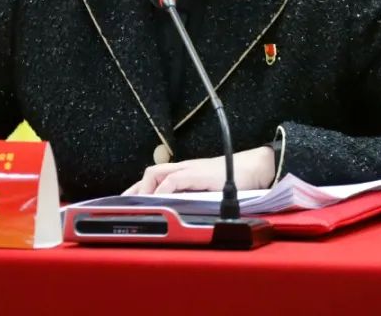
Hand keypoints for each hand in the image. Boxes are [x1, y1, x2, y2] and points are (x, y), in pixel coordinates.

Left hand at [122, 146, 274, 194]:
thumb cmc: (236, 179)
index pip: (156, 177)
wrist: (255, 168)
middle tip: (125, 206)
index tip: (127, 203)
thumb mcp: (209, 189)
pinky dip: (163, 190)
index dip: (139, 189)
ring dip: (145, 189)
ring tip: (140, 205)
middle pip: (151, 172)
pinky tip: (158, 201)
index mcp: (185, 173)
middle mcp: (184, 169)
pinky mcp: (197, 174)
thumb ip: (195, 196)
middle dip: (135, 189)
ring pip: (157, 173)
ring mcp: (190, 169)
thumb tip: (179, 212)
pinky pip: (174, 180)